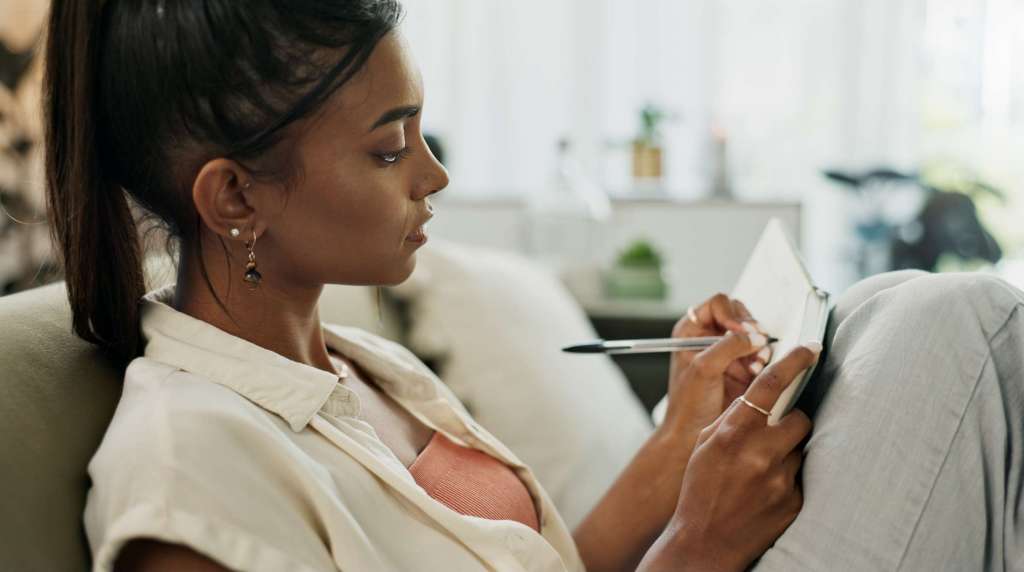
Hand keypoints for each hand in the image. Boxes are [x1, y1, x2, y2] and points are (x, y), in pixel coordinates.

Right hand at [648, 345, 818, 571]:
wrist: (703, 543)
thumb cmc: (699, 489)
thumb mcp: (706, 445)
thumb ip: (733, 418)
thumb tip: (761, 395)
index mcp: (732, 433)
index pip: (770, 384)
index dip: (794, 361)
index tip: (811, 348)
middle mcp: (759, 453)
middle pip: (799, 418)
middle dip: (790, 422)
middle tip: (773, 435)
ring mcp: (779, 479)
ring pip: (799, 448)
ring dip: (786, 453)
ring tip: (760, 472)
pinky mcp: (793, 501)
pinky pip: (799, 477)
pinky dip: (786, 479)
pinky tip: (764, 492)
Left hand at [661, 293, 772, 442]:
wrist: (693, 435)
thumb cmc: (687, 404)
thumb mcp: (703, 369)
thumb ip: (727, 346)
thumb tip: (753, 335)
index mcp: (691, 330)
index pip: (718, 304)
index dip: (732, 315)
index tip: (738, 332)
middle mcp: (710, 336)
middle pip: (740, 315)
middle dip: (750, 329)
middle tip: (756, 344)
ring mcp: (728, 352)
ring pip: (754, 333)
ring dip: (759, 345)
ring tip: (754, 363)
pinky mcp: (743, 367)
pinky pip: (762, 352)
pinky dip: (763, 359)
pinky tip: (756, 372)